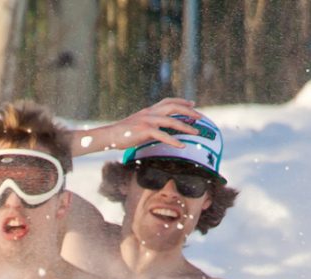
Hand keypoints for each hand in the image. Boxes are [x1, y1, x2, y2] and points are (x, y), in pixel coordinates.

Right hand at [87, 98, 204, 152]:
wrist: (110, 135)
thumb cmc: (124, 133)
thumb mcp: (139, 125)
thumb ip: (151, 125)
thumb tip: (162, 131)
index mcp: (149, 110)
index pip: (168, 101)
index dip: (181, 101)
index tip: (192, 103)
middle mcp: (150, 112)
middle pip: (174, 107)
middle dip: (189, 111)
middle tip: (200, 117)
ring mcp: (148, 121)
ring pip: (171, 121)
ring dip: (185, 126)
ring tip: (196, 132)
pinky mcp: (145, 131)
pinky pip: (163, 135)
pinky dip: (173, 141)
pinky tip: (181, 146)